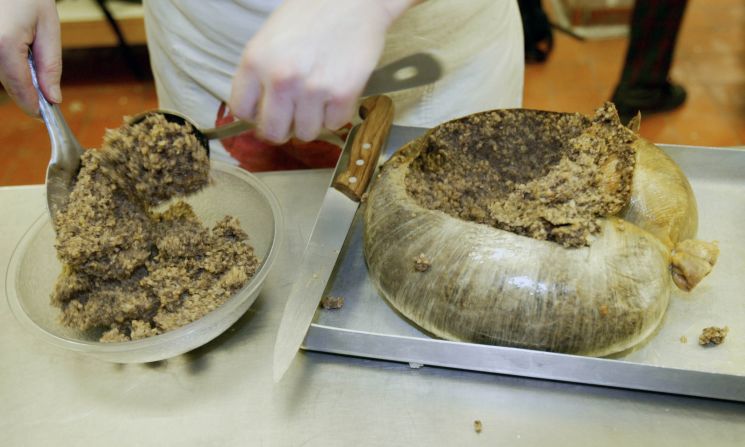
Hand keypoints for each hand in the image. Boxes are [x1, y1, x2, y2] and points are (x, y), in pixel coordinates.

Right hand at [0, 0, 61, 115]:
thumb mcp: (48, 28)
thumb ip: (51, 65)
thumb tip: (53, 97)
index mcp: (5, 44)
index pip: (20, 88)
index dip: (34, 106)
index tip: (44, 116)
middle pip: (9, 84)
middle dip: (27, 90)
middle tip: (46, 95)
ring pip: (0, 75)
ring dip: (16, 75)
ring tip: (28, 52)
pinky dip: (7, 64)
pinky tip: (16, 48)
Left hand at [229, 0, 415, 142]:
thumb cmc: (310, 14)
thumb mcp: (270, 37)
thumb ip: (259, 73)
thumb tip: (257, 110)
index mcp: (255, 62)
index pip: (242, 111)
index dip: (256, 114)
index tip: (266, 110)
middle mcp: (281, 79)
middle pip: (272, 132)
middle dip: (282, 127)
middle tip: (293, 115)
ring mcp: (312, 89)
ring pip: (305, 133)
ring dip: (312, 121)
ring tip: (318, 98)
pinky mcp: (343, 95)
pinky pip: (335, 124)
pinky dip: (337, 113)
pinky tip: (337, 90)